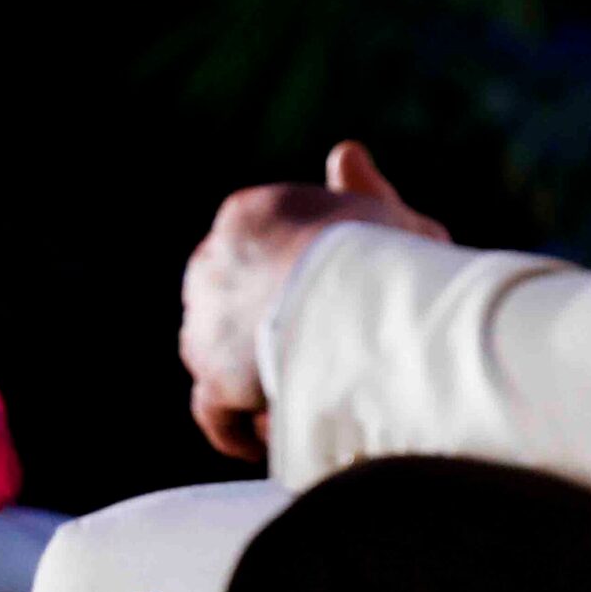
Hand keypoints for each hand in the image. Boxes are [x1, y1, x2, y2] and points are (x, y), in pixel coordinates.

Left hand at [178, 141, 448, 461]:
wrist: (356, 304)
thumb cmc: (386, 256)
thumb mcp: (386, 214)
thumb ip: (363, 191)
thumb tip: (345, 154)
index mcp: (247, 216)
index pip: (258, 248)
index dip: (292, 281)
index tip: (330, 305)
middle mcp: (211, 264)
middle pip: (235, 302)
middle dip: (267, 330)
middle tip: (315, 356)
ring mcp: (204, 325)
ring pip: (220, 357)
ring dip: (254, 379)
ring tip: (304, 398)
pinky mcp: (212, 382)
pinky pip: (216, 413)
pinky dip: (243, 427)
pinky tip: (274, 437)